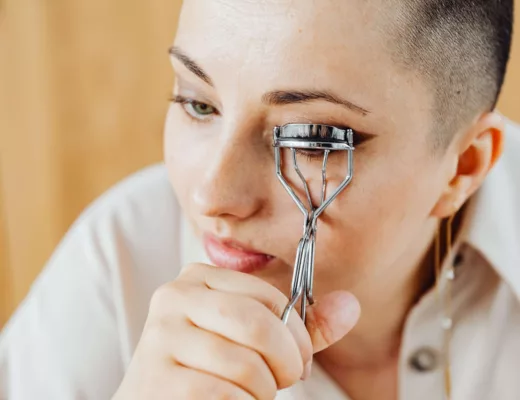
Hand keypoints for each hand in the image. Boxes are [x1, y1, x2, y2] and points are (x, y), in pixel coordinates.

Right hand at [113, 263, 359, 399]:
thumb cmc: (212, 368)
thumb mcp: (258, 340)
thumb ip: (302, 325)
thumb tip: (351, 304)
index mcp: (198, 278)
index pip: (268, 296)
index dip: (297, 334)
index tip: (299, 359)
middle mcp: (173, 297)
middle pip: (258, 325)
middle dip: (286, 362)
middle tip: (283, 380)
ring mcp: (160, 337)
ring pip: (246, 365)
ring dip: (263, 391)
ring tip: (250, 394)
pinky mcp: (158, 379)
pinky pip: (227, 394)